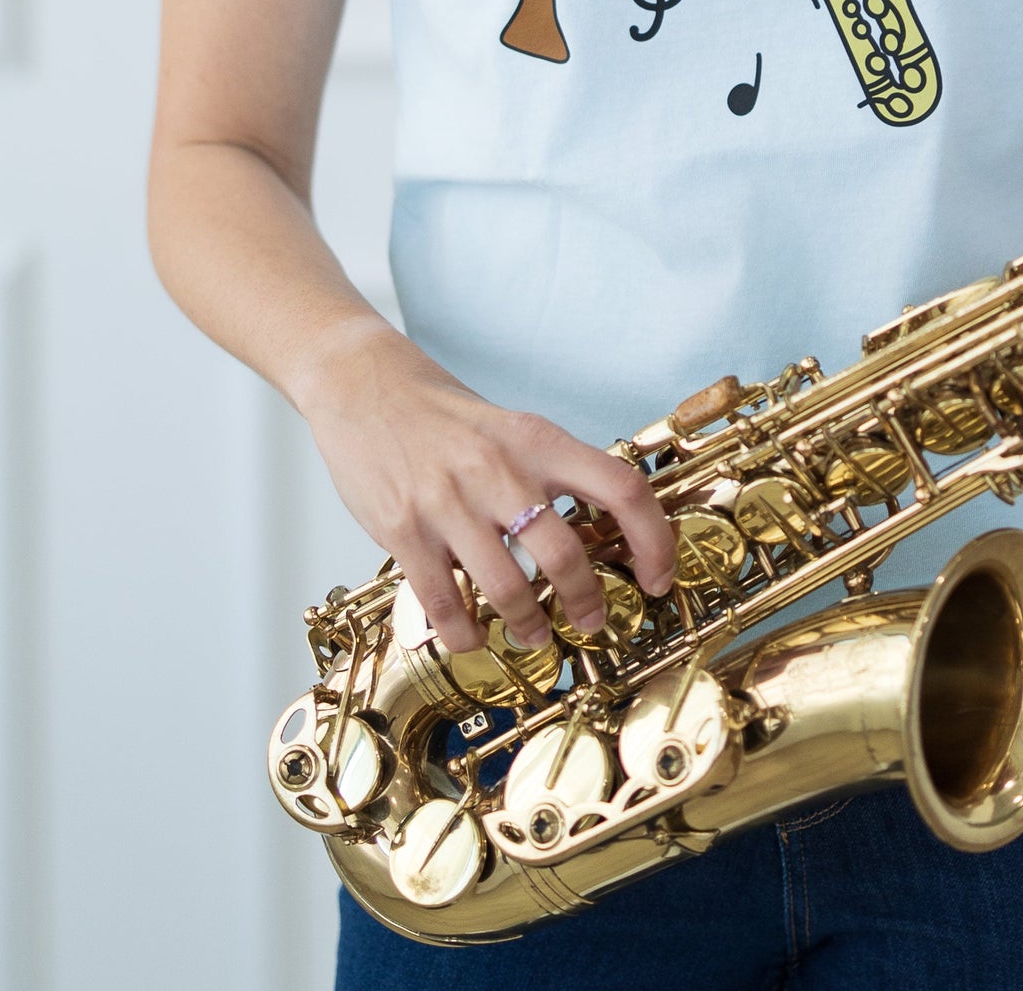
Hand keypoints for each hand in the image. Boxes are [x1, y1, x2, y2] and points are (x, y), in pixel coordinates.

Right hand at [297, 320, 677, 651]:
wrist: (364, 386)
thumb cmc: (444, 415)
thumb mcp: (512, 428)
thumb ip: (551, 473)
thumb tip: (602, 531)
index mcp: (536, 440)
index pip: (620, 486)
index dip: (653, 538)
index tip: (657, 576)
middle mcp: (498, 470)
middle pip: (564, 554)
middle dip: (586, 602)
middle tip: (590, 621)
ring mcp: (448, 503)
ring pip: (507, 589)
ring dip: (528, 625)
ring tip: (533, 634)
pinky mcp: (403, 529)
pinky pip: (444, 603)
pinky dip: (465, 633)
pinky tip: (472, 636)